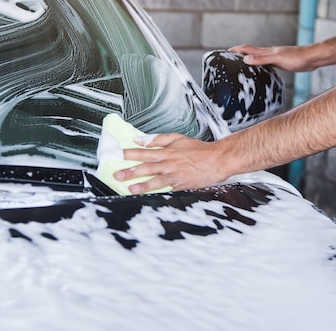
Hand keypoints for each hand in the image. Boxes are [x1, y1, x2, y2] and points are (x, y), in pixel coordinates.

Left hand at [113, 133, 228, 193]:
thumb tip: (141, 139)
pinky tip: (150, 197)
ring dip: (143, 185)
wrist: (217, 160)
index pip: (144, 151)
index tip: (117, 155)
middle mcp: (169, 163)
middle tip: (117, 175)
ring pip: (156, 180)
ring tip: (131, 188)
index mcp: (167, 151)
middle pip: (147, 167)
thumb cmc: (199, 150)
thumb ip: (158, 139)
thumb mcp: (178, 138)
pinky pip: (168, 190)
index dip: (129, 154)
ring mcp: (176, 175)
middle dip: (130, 171)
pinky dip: (159, 194)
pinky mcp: (182, 186)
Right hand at [229, 44, 317, 71]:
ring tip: (242, 63)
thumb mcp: (277, 59)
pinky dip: (259, 64)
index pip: (247, 49)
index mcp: (266, 51)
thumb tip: (245, 59)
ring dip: (249, 58)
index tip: (226, 51)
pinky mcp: (281, 62)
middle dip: (239, 53)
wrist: (313, 58)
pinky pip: (266, 63)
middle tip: (230, 57)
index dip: (236, 50)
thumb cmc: (298, 58)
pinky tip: (261, 69)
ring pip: (258, 57)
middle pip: (251, 51)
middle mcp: (269, 53)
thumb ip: (262, 59)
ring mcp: (275, 57)